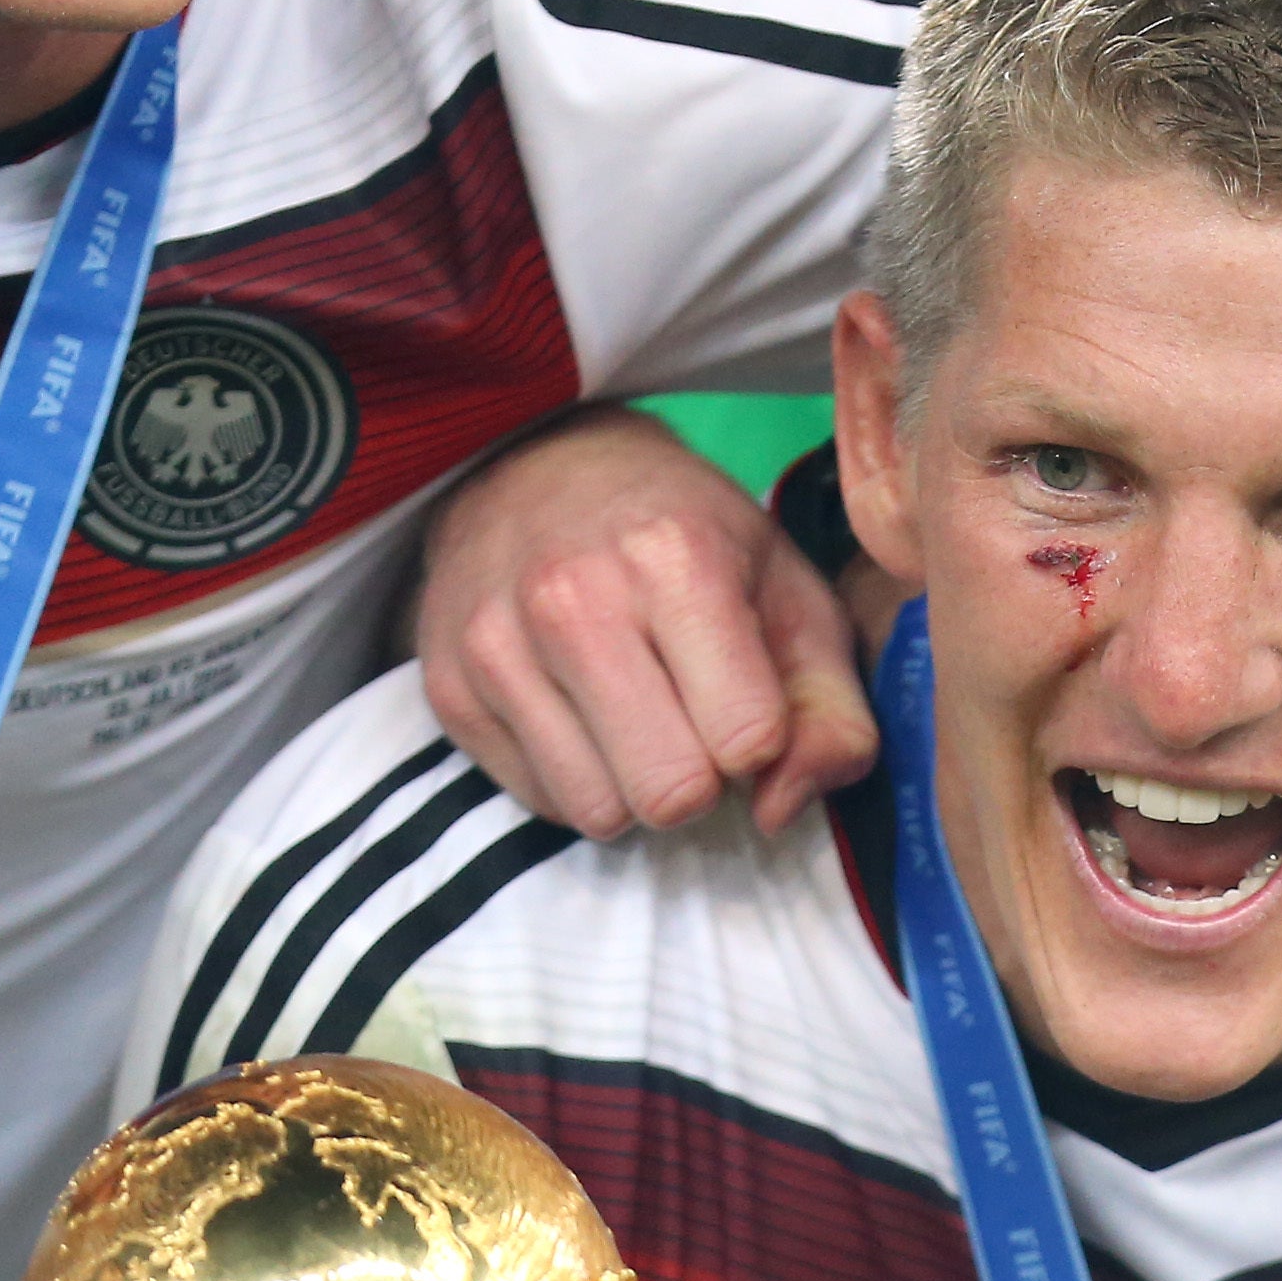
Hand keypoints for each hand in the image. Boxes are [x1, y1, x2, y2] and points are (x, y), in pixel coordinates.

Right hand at [411, 411, 876, 837]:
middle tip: (691, 717)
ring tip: (635, 714)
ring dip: (633, 787)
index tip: (745, 701)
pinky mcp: (449, 688)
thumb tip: (779, 811)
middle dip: (700, 778)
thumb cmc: (690, 539)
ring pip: (600, 812)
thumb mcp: (792, 596)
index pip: (748, 740)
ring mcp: (497, 645)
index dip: (761, 743)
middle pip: (670, 794)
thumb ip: (832, 712)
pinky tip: (580, 711)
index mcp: (676, 560)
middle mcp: (573, 600)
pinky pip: (541, 802)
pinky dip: (575, 778)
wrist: (539, 468)